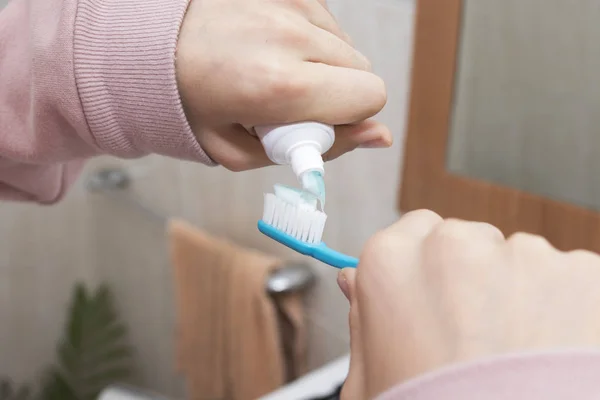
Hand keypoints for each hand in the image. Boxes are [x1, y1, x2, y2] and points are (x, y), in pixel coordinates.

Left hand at [176, 0, 390, 170]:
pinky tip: (269, 48)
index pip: (370, 96)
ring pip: (345, 44)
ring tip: (271, 72)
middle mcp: (289, 35)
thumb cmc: (190, 106)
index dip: (350, 117)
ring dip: (321, 65)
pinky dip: (306, 39)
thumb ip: (318, 148)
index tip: (315, 123)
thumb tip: (379, 136)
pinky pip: (322, 21)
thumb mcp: (244, 151)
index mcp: (279, 86)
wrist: (145, 50)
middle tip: (288, 101)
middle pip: (363, 69)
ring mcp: (286, 3)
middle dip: (336, 92)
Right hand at [338, 210, 599, 398]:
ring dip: (520, 294)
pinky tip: (549, 356)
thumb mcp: (370, 379)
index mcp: (392, 262)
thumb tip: (353, 281)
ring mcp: (522, 257)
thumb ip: (361, 317)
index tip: (435, 295)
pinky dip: (567, 310)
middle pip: (467, 242)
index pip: (413, 232)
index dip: (426, 270)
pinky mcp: (582, 274)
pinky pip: (568, 280)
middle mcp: (454, 246)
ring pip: (519, 260)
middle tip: (476, 340)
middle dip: (471, 278)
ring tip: (517, 357)